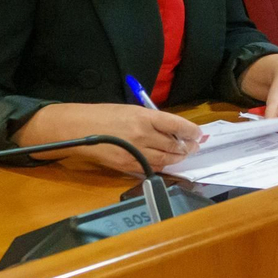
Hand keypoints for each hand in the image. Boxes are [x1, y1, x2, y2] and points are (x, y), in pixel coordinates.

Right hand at [14, 102, 202, 173]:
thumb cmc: (104, 114)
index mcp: (144, 117)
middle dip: (187, 147)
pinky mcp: (127, 166)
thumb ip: (152, 120)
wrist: (78, 129)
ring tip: (184, 154)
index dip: (191, 131)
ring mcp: (135, 153)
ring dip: (178, 157)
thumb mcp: (130, 110)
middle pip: (174, 145)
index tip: (199, 134)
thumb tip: (172, 128)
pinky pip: (151, 167)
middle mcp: (143, 135)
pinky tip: (167, 163)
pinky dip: (162, 166)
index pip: (176, 125)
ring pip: (165, 159)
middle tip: (194, 146)